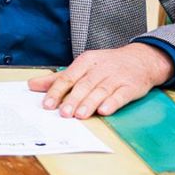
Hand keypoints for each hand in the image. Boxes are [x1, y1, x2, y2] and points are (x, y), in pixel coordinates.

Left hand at [28, 43, 172, 117]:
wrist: (142, 59)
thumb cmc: (107, 65)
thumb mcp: (82, 67)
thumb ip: (58, 78)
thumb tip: (32, 85)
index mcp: (86, 62)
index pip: (68, 77)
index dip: (57, 91)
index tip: (48, 104)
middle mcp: (100, 68)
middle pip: (84, 85)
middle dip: (73, 99)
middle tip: (63, 113)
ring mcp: (116, 77)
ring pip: (101, 90)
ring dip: (90, 103)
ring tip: (80, 115)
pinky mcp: (131, 86)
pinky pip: (121, 95)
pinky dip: (113, 102)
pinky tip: (104, 110)